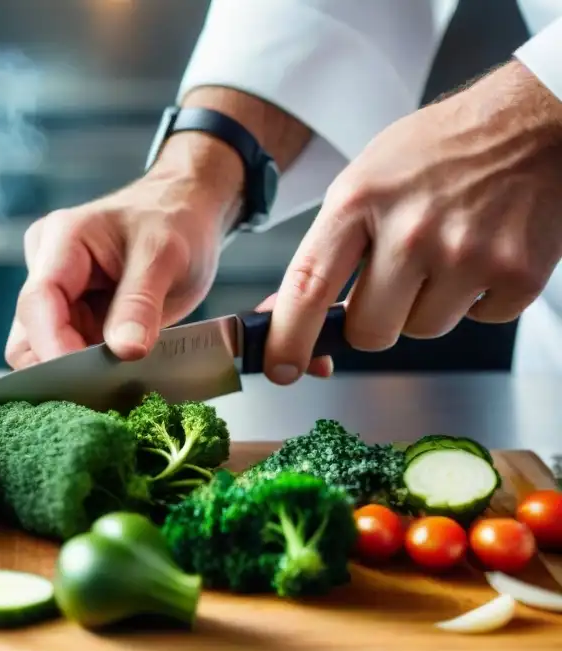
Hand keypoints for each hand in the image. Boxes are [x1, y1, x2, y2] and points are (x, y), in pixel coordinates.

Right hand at [6, 133, 237, 368]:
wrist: (186, 211)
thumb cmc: (175, 221)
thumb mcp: (165, 257)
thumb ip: (140, 304)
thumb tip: (124, 352)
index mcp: (62, 239)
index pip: (38, 302)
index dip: (53, 346)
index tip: (84, 379)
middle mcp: (46, 265)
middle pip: (29, 332)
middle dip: (59, 365)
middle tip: (103, 387)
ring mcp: (56, 293)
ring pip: (41, 348)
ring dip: (73, 372)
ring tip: (114, 380)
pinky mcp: (70, 314)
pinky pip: (64, 351)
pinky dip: (85, 370)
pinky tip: (114, 374)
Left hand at [263, 59, 561, 384]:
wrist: (533, 121)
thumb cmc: (439, 152)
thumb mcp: (364, 184)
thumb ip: (324, 251)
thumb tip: (278, 314)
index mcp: (359, 202)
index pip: (308, 287)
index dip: (287, 339)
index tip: (281, 368)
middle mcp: (411, 230)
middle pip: (367, 332)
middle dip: (373, 320)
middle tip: (392, 281)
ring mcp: (466, 254)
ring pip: (422, 330)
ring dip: (427, 305)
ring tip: (446, 251)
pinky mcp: (518, 274)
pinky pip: (478, 321)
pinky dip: (477, 298)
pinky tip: (483, 253)